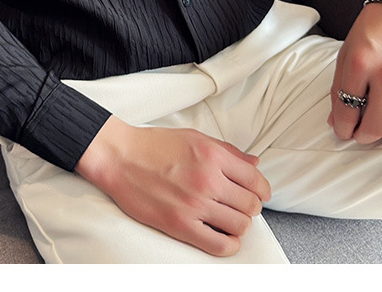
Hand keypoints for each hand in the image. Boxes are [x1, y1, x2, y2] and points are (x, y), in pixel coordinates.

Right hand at [75, 115, 270, 256]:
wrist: (120, 156)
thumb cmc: (154, 145)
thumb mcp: (195, 137)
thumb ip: (228, 151)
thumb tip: (254, 164)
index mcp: (213, 155)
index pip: (256, 181)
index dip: (261, 190)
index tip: (257, 194)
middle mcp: (208, 179)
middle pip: (251, 205)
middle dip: (249, 207)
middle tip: (238, 205)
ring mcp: (195, 203)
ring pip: (240, 226)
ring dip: (239, 225)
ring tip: (228, 219)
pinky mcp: (180, 224)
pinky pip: (219, 245)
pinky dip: (228, 245)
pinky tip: (223, 237)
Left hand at [328, 0, 381, 142]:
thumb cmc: (373, 27)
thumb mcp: (346, 52)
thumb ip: (339, 86)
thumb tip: (335, 119)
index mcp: (358, 64)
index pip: (347, 111)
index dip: (342, 129)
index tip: (343, 132)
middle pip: (374, 126)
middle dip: (363, 136)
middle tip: (362, 133)